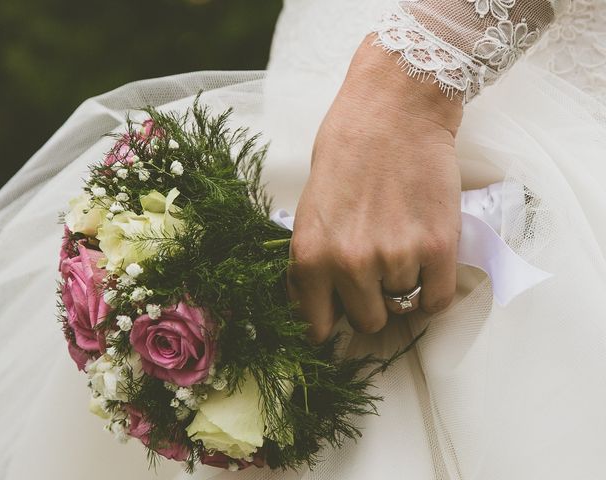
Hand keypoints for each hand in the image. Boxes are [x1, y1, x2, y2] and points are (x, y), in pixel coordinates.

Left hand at [288, 36, 463, 342]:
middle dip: (372, 301)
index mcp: (310, 257)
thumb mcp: (309, 211)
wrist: (394, 110)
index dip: (331, 324)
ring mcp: (396, 258)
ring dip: (404, 283)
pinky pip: (438, 301)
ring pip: (403, 307)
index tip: (341, 317)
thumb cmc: (346, 153)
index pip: (317, 327)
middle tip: (378, 267)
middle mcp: (350, 265)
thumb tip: (322, 308)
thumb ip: (313, 262)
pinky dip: (434, 289)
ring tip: (402, 240)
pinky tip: (428, 262)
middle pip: (368, 321)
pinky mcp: (439, 248)